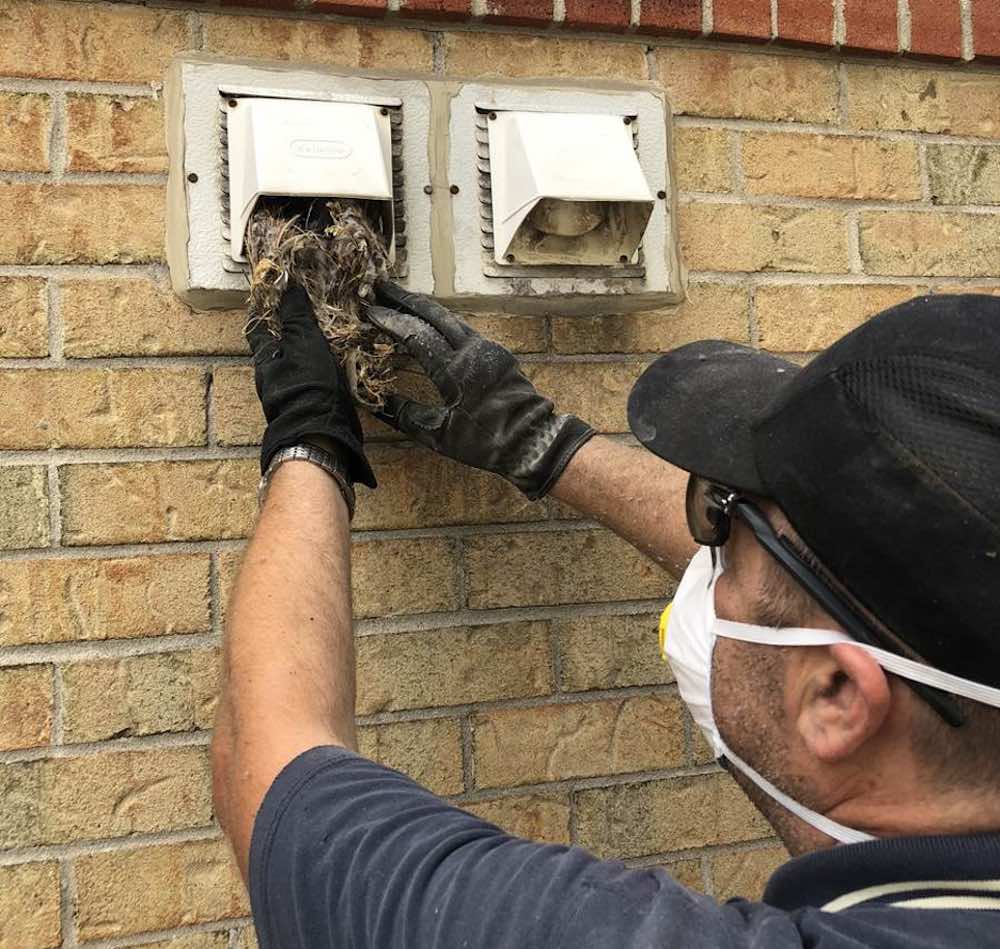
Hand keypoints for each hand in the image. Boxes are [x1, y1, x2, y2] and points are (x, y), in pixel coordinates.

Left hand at [246, 284, 375, 487]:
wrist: (321, 433)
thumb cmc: (306, 385)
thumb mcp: (302, 341)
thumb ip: (295, 315)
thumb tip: (287, 286)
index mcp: (265, 359)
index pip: (258, 329)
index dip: (263, 312)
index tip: (271, 298)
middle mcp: (272, 378)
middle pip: (276, 350)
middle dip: (288, 335)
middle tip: (304, 318)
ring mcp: (290, 395)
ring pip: (295, 368)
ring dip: (307, 356)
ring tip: (325, 341)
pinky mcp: (309, 408)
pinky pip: (313, 383)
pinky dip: (322, 374)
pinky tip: (336, 370)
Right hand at [366, 281, 594, 499]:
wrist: (533, 441)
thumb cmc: (485, 442)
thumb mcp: (439, 435)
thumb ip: (405, 415)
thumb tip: (375, 402)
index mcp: (454, 369)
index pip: (415, 334)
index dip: (390, 321)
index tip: (368, 311)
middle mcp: (471, 350)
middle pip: (433, 315)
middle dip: (404, 299)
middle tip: (380, 286)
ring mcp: (487, 349)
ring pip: (450, 319)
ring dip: (424, 308)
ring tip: (402, 299)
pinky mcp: (497, 354)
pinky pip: (464, 330)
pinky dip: (443, 321)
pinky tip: (433, 323)